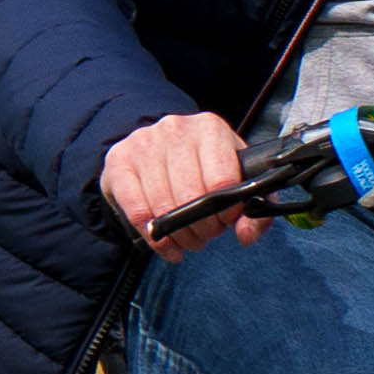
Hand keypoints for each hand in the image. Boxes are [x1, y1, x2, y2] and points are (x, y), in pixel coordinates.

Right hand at [99, 111, 252, 246]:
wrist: (158, 148)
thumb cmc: (203, 165)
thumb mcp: (236, 176)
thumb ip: (255, 207)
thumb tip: (246, 235)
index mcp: (210, 128)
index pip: (222, 180)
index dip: (227, 211)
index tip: (227, 220)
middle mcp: (175, 129)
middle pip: (192, 196)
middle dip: (205, 227)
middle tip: (208, 234)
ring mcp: (143, 143)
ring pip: (163, 207)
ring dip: (181, 235)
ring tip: (189, 238)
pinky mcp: (119, 161)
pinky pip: (137, 212)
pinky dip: (156, 239)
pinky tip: (168, 245)